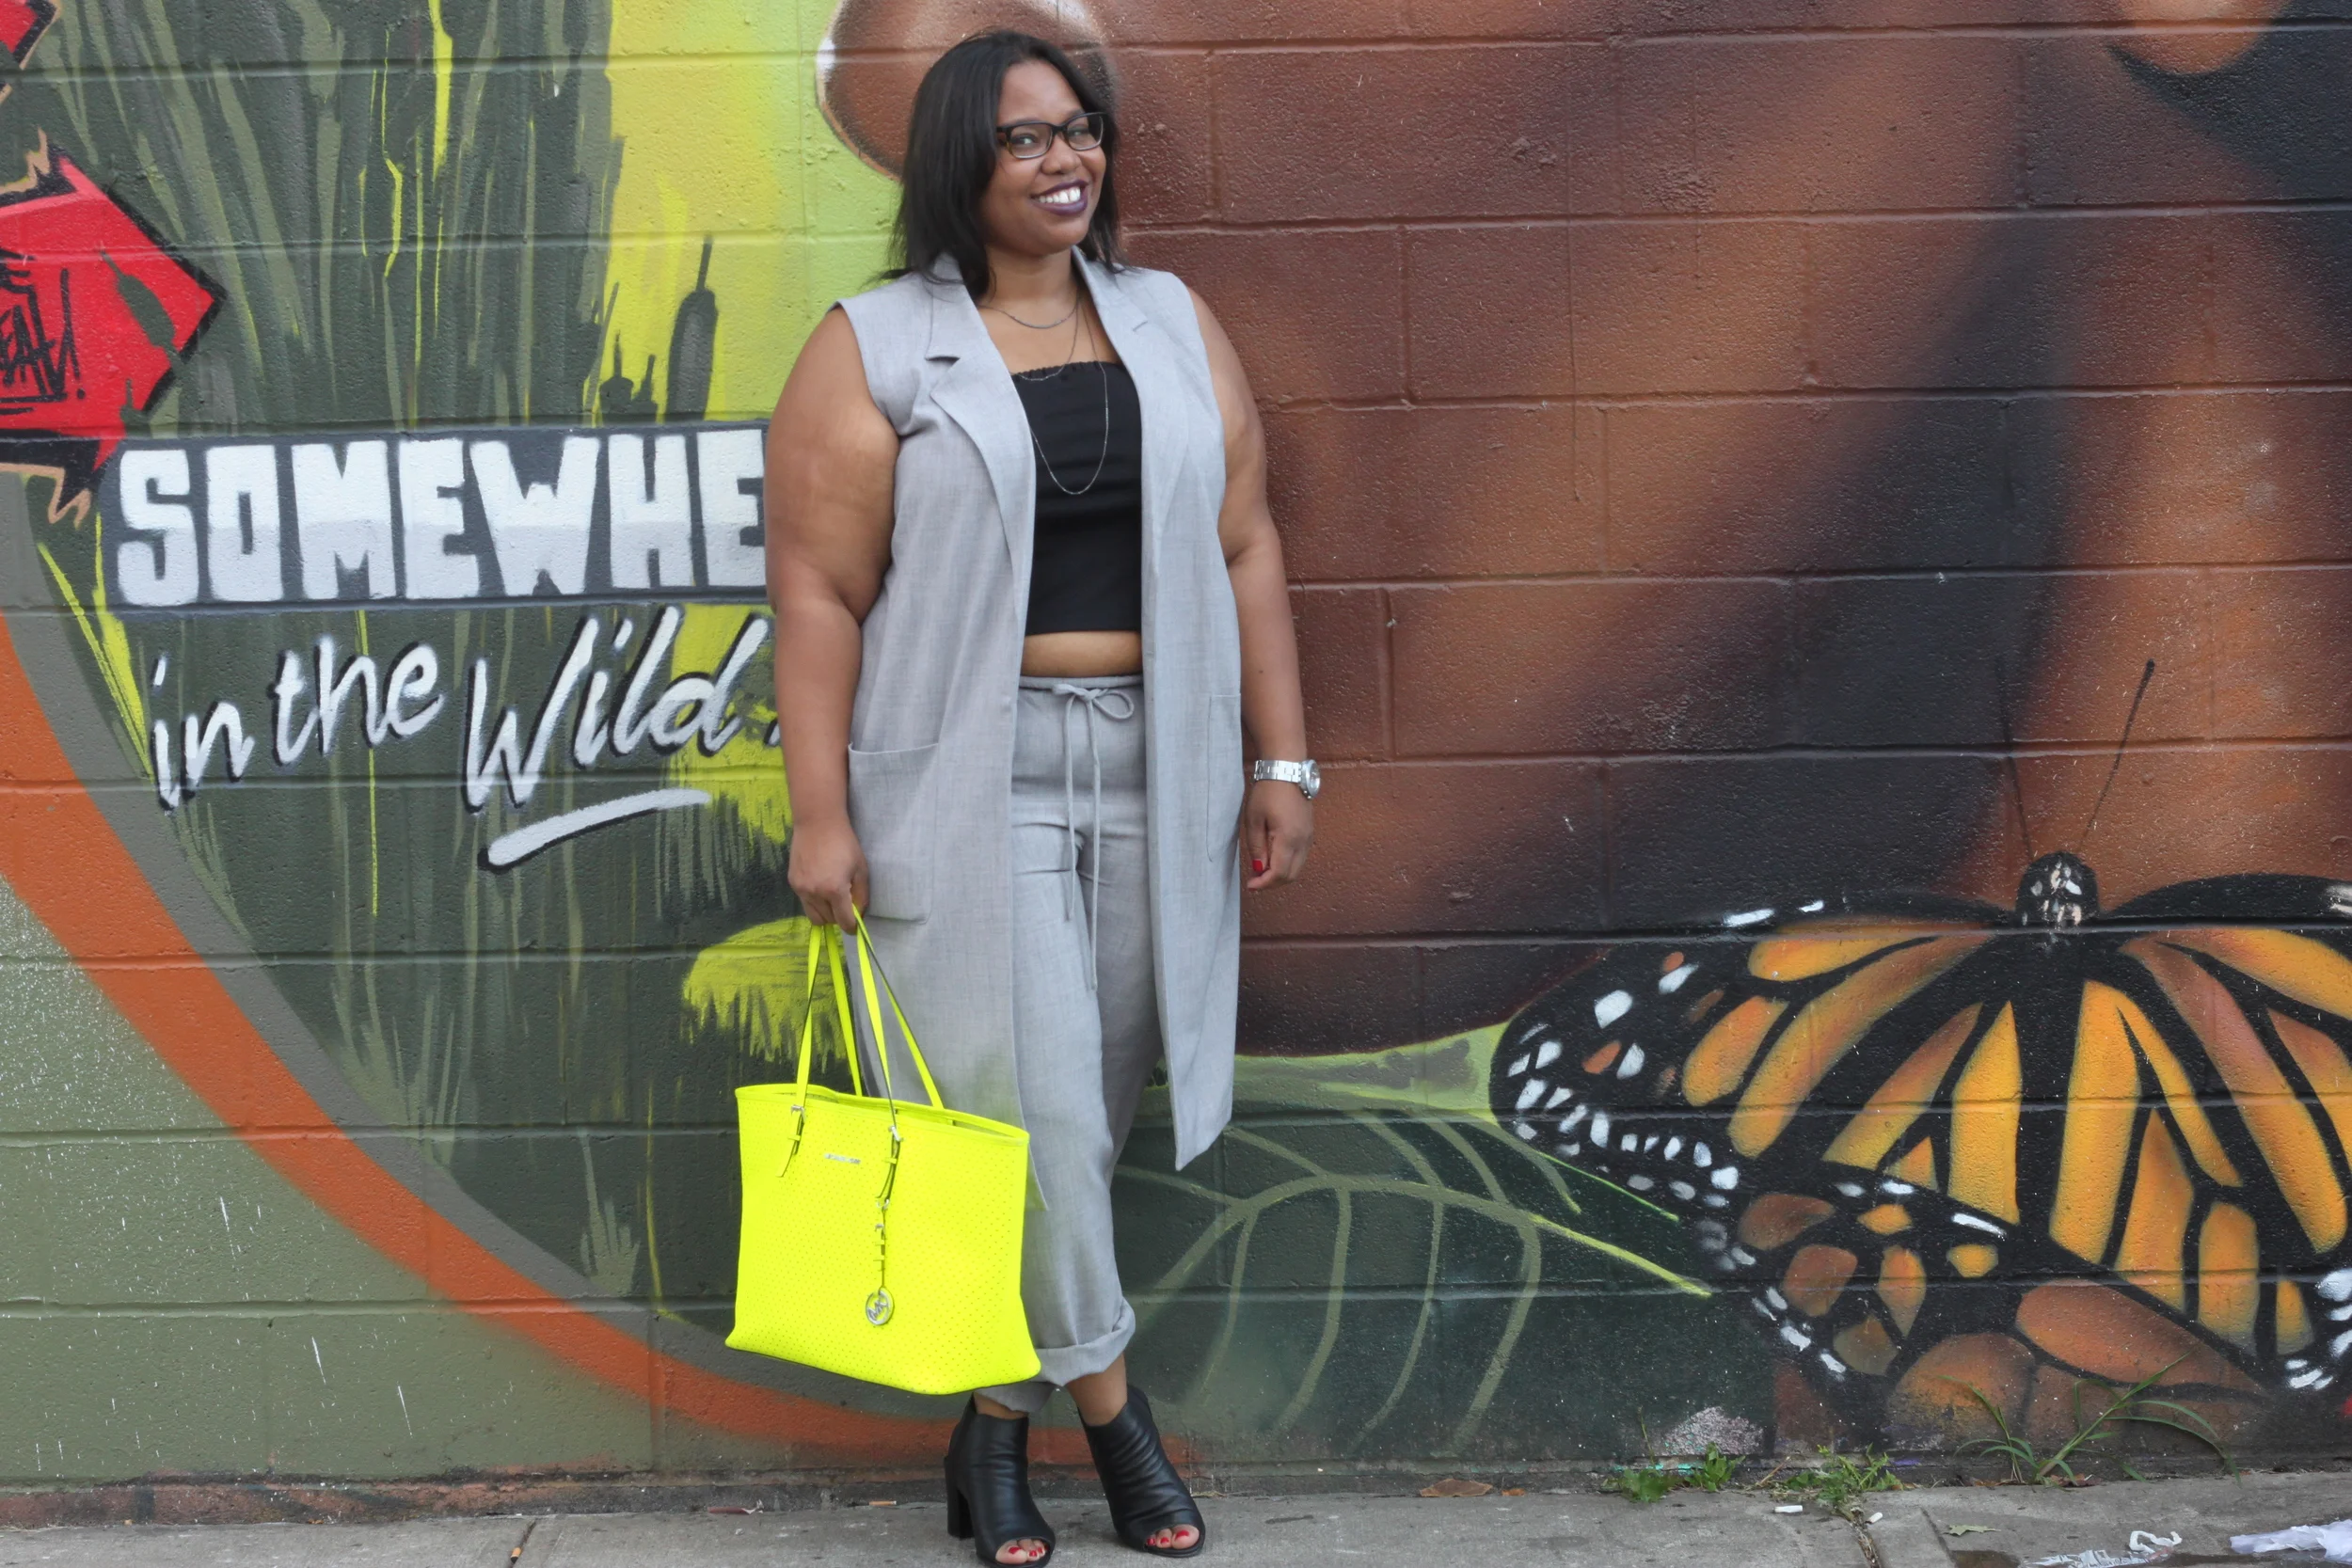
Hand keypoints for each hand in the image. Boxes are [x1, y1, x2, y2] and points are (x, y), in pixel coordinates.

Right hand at [788, 811, 867, 926]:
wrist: (818, 823)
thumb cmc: (844, 843)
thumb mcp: (860, 869)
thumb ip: (861, 896)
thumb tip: (859, 915)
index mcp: (835, 890)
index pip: (844, 921)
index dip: (852, 927)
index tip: (855, 926)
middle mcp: (815, 893)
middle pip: (828, 921)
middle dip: (839, 918)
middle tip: (845, 905)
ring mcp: (801, 889)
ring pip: (814, 916)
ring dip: (826, 913)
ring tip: (832, 897)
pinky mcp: (793, 883)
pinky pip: (805, 903)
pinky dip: (814, 902)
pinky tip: (820, 885)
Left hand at [1243, 778, 1312, 891]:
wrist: (1287, 771)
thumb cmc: (1267, 792)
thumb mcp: (1254, 820)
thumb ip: (1256, 847)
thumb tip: (1259, 869)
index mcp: (1289, 838)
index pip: (1280, 873)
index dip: (1264, 884)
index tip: (1250, 885)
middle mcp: (1303, 841)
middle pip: (1291, 875)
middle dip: (1272, 882)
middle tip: (1255, 879)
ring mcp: (1309, 837)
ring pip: (1297, 868)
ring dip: (1280, 874)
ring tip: (1261, 869)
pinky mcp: (1309, 832)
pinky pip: (1300, 857)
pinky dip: (1288, 864)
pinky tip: (1273, 858)